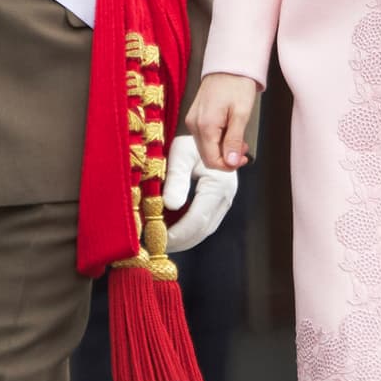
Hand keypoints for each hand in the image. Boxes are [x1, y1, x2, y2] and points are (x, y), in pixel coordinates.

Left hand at [162, 134, 237, 250]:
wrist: (209, 134)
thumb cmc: (193, 141)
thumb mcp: (181, 154)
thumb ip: (176, 179)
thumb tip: (170, 204)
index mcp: (218, 185)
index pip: (197, 219)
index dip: (178, 234)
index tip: (158, 240)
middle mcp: (226, 197)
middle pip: (203, 230)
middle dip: (179, 241)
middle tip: (155, 245)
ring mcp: (225, 201)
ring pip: (205, 229)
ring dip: (184, 238)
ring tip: (161, 241)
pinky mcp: (220, 203)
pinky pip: (206, 223)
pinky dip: (189, 231)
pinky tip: (172, 230)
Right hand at [186, 70, 256, 172]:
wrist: (228, 64)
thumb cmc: (237, 84)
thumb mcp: (241, 114)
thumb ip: (235, 140)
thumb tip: (231, 162)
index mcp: (205, 125)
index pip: (211, 160)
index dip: (228, 166)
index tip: (243, 159)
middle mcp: (194, 124)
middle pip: (207, 156)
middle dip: (226, 157)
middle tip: (244, 148)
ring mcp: (192, 120)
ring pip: (205, 148)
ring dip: (222, 149)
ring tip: (239, 138)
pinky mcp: (194, 117)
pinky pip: (204, 137)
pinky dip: (217, 140)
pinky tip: (229, 131)